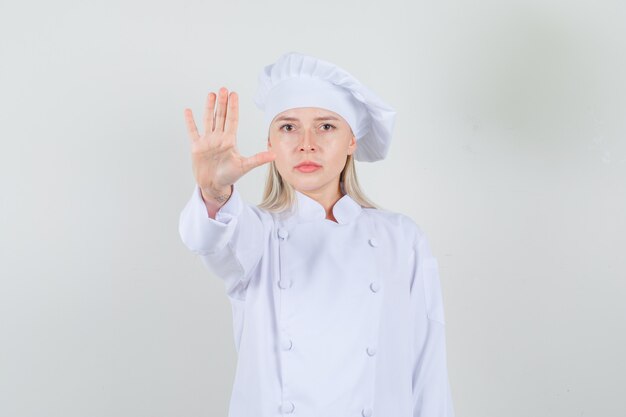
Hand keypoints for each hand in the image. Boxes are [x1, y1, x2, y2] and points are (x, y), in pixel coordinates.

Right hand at [183, 87, 275, 201]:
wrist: (214, 186)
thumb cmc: (229, 176)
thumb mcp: (244, 166)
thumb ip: (258, 159)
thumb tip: (274, 155)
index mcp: (229, 140)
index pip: (232, 120)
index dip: (233, 107)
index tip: (234, 94)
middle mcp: (219, 138)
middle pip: (221, 116)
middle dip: (222, 103)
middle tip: (224, 89)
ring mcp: (207, 141)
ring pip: (208, 120)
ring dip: (209, 107)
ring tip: (211, 94)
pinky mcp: (197, 147)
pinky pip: (193, 131)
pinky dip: (190, 122)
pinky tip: (188, 111)